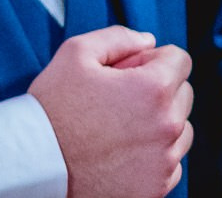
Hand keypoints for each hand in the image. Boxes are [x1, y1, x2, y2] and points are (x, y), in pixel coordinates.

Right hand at [28, 26, 192, 197]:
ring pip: (181, 129)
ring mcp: (166, 160)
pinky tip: (121, 149)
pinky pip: (171, 161)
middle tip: (117, 97)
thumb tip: (148, 41)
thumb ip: (118, 38)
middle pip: (184, 93)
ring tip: (119, 125)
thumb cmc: (54, 107)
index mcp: (153, 89)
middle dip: (158, 89)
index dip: (150, 58)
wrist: (37, 162)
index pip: (180, 60)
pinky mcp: (158, 186)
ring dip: (159, 122)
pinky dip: (153, 153)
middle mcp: (169, 126)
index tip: (126, 70)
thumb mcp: (75, 53)